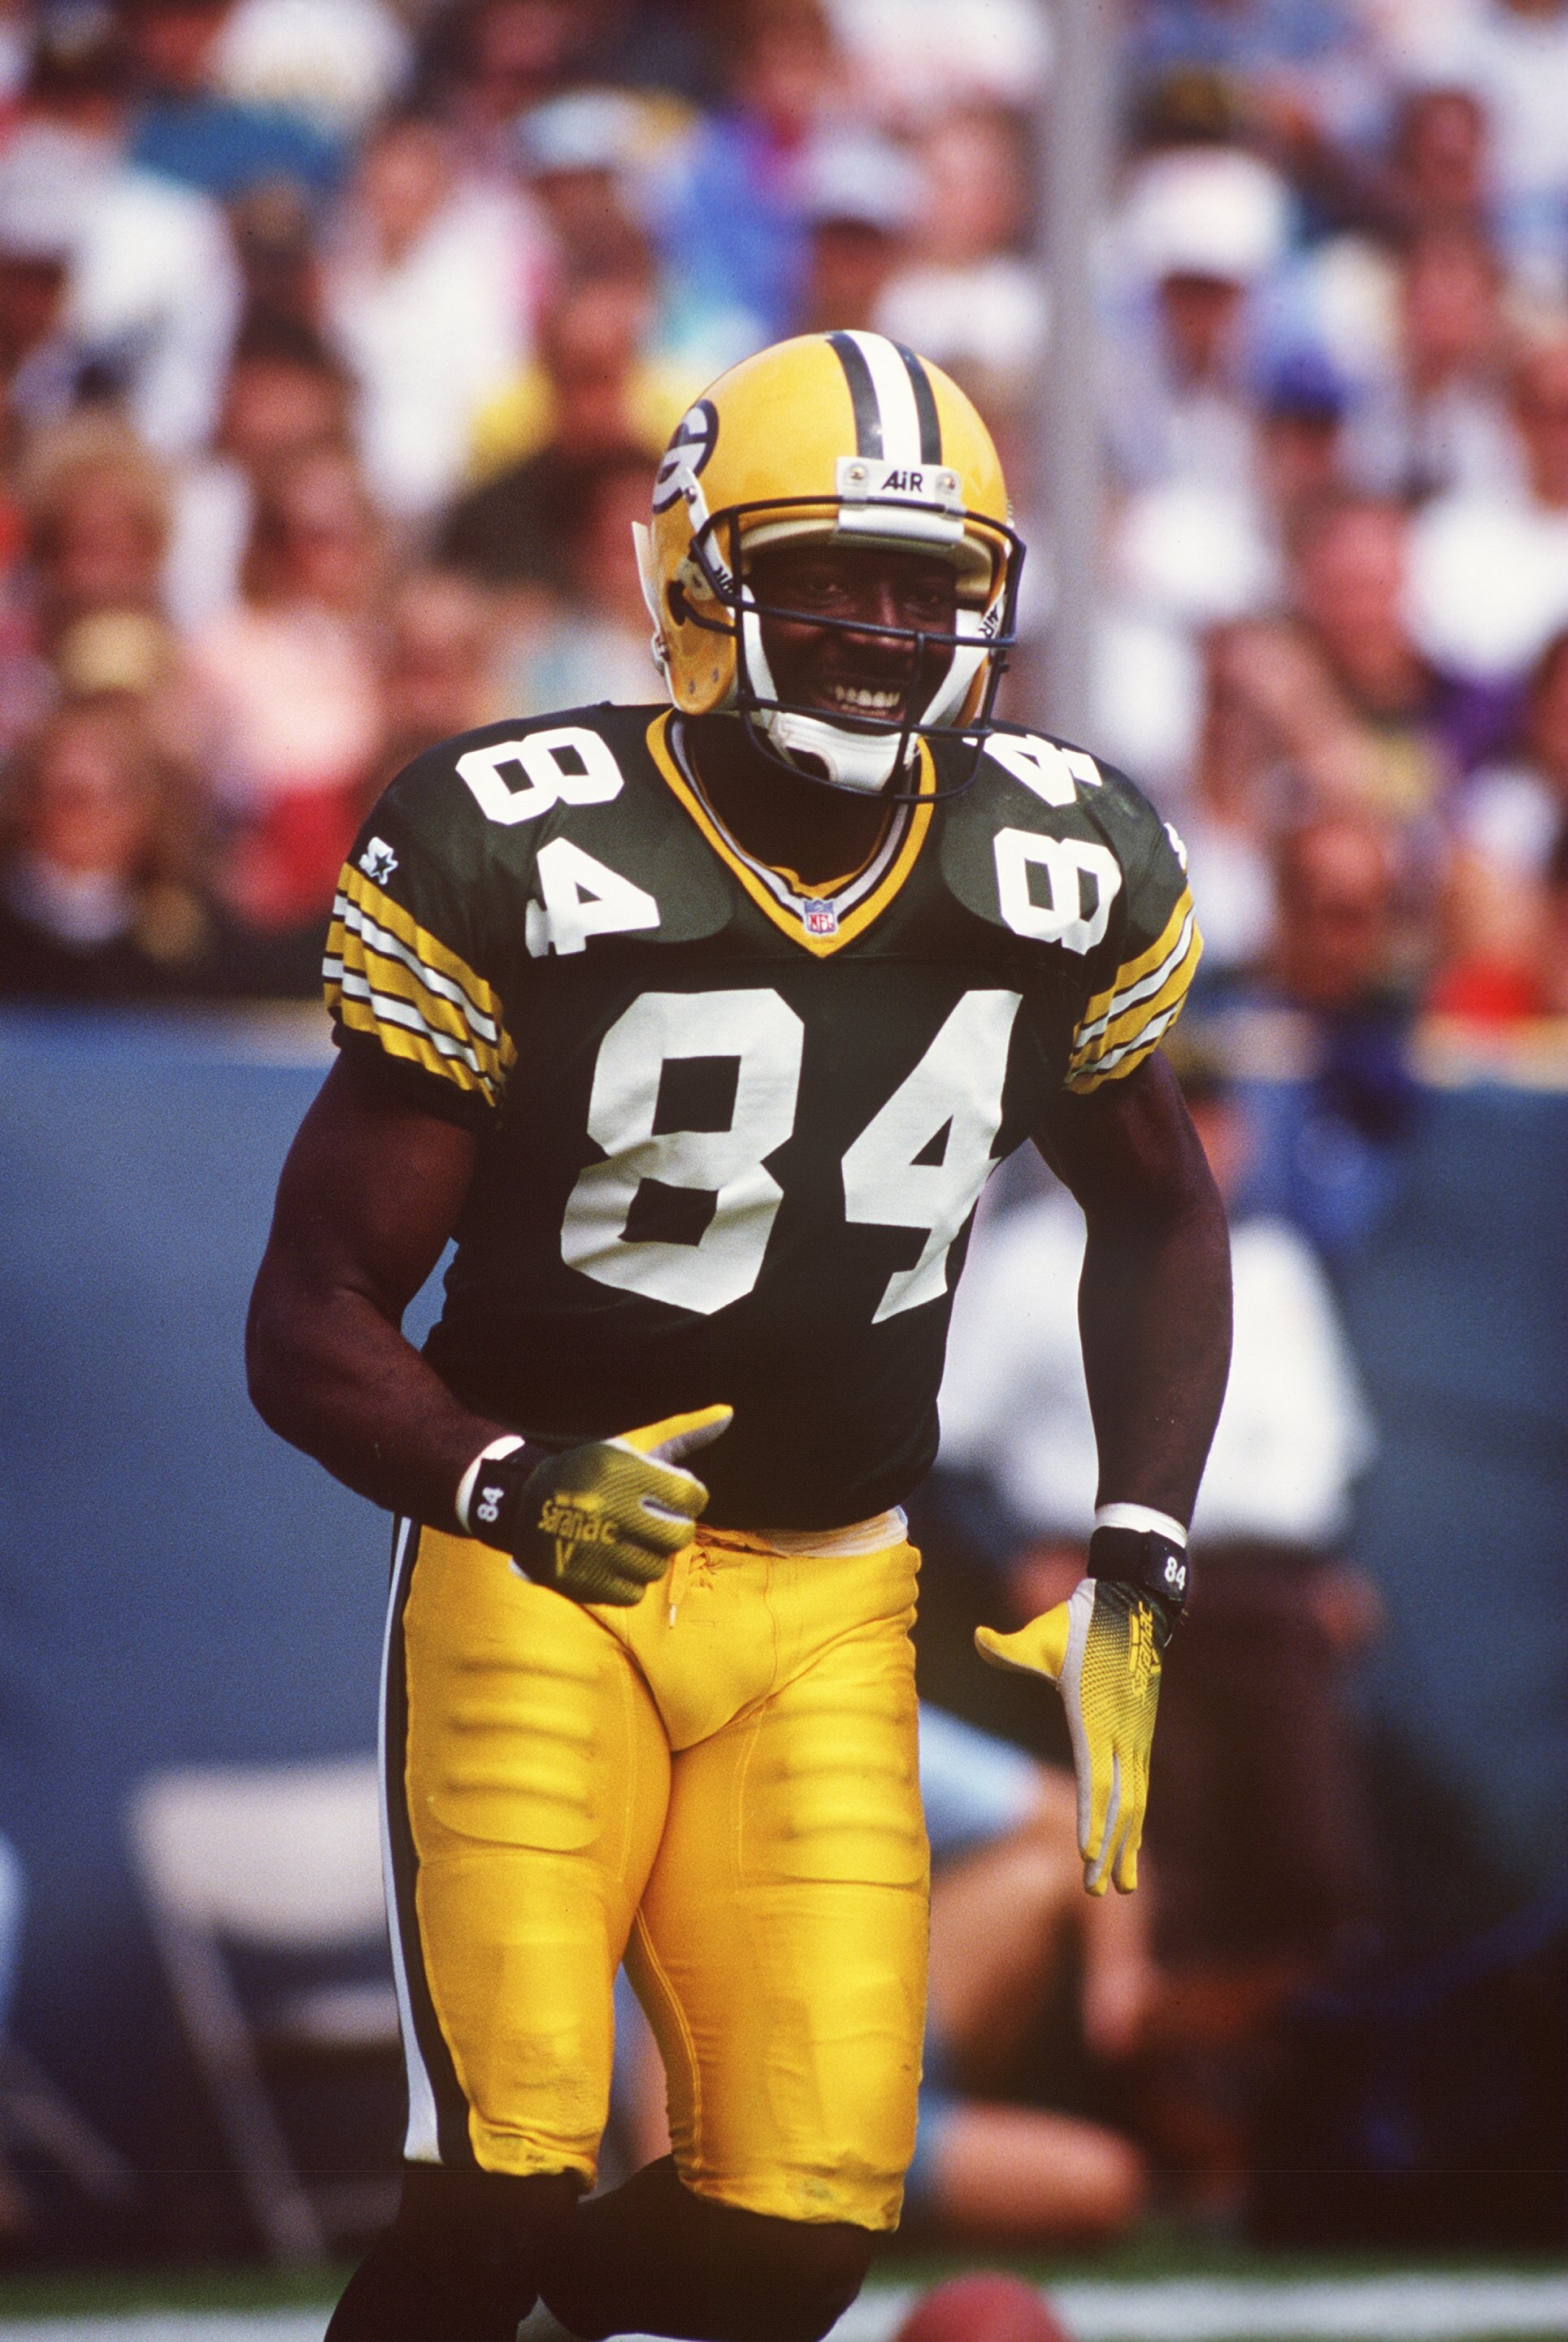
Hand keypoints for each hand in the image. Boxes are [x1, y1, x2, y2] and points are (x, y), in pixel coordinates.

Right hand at [471, 1405, 731, 1606]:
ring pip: (658, 1567)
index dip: (688, 1496)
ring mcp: (594, 1550)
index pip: (693, 1495)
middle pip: (679, 1535)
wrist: (522, 1506)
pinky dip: (628, 1580)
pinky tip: (610, 1559)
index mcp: (622, 1473)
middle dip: (673, 1527)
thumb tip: (729, 1413)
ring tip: (626, 1538)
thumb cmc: (591, 1472)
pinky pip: (634, 1593)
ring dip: (649, 1555)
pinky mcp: (583, 1583)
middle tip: (652, 1520)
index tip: (670, 1494)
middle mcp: (608, 1511)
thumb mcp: (630, 1445)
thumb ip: (682, 1432)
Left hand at [975, 1577, 1171, 1896]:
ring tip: (1120, 1886)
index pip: (1093, 1779)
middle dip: (1108, 1850)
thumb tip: (977, 1639)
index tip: (1085, 1854)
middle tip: (1096, 1890)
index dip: (1090, 1819)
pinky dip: (1137, 1821)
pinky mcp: (1142, 1734)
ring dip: (1128, 1845)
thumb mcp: (1039, 1637)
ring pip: (1135, 1802)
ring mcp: (1136, 1736)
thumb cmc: (1078, 1624)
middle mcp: (1120, 1733)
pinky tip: (1133, 1846)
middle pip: (1118, 1803)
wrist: (1132, 1606)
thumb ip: (1007, 1647)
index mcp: (1093, 1717)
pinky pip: (1141, 1786)